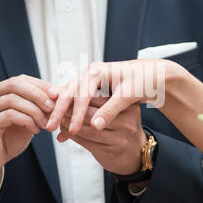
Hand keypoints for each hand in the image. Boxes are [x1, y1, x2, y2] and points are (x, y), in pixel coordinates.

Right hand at [0, 74, 57, 196]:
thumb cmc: (8, 138)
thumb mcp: (25, 117)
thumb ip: (35, 105)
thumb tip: (58, 93)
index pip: (20, 79)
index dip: (40, 85)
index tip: (57, 94)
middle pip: (15, 85)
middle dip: (38, 94)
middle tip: (52, 106)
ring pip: (14, 100)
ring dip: (35, 111)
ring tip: (46, 123)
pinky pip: (11, 115)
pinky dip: (27, 121)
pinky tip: (35, 130)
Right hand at [46, 60, 166, 133]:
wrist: (153, 75)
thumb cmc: (143, 80)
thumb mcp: (128, 95)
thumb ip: (111, 110)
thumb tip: (95, 125)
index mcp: (97, 72)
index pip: (80, 94)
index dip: (75, 114)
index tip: (71, 130)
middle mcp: (90, 74)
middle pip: (69, 93)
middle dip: (58, 111)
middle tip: (49, 127)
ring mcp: (90, 80)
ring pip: (70, 96)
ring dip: (61, 112)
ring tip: (53, 129)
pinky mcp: (92, 88)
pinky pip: (76, 100)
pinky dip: (70, 112)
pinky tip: (64, 125)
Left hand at [57, 98, 146, 174]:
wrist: (136, 153)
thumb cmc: (121, 127)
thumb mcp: (115, 109)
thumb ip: (95, 99)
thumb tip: (67, 90)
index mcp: (128, 105)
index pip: (98, 98)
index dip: (77, 96)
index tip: (61, 95)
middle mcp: (127, 120)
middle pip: (90, 113)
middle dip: (69, 111)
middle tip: (54, 108)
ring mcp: (120, 137)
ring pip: (86, 128)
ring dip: (68, 124)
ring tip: (58, 120)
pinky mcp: (112, 150)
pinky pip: (86, 141)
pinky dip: (72, 136)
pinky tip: (65, 132)